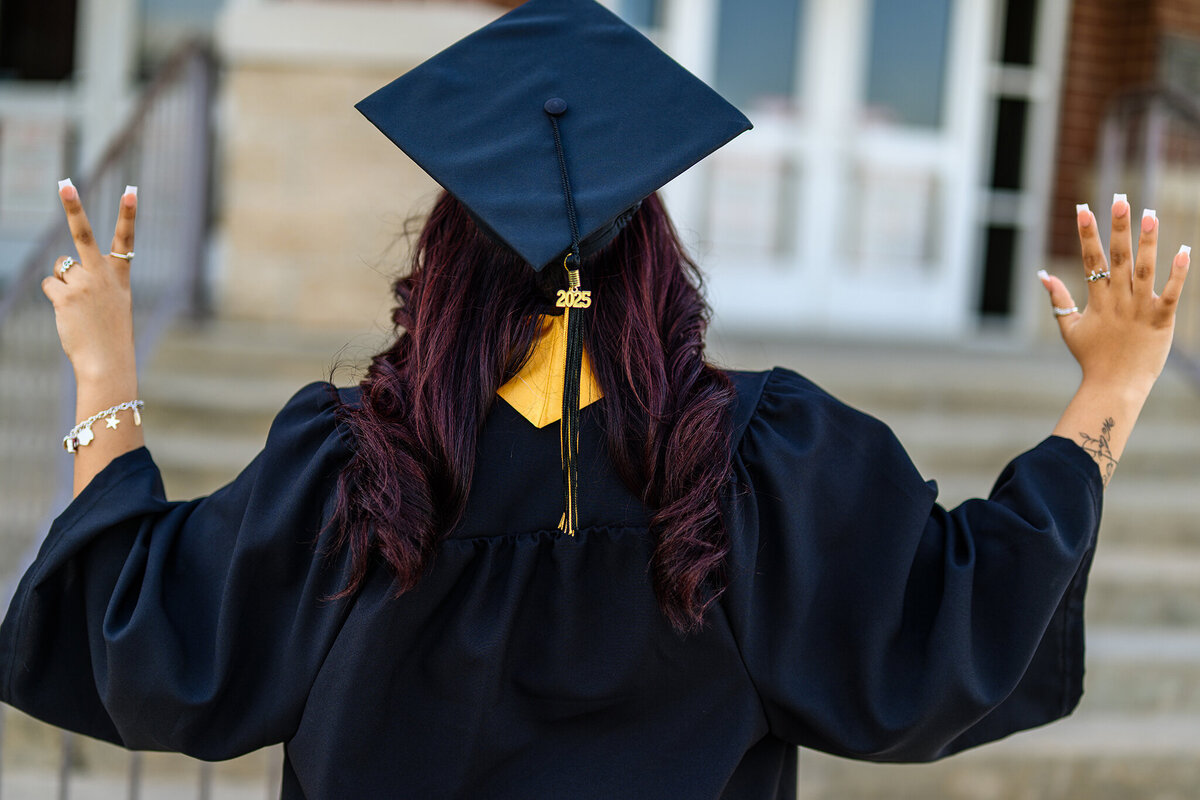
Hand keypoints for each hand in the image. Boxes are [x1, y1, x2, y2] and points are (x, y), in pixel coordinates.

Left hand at [41, 182, 138, 381]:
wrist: (108, 361)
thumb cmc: (111, 334)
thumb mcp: (113, 303)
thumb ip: (93, 281)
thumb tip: (60, 269)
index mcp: (120, 276)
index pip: (127, 240)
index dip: (129, 214)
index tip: (131, 190)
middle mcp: (102, 275)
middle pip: (83, 234)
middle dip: (73, 207)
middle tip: (65, 183)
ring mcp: (84, 284)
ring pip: (60, 268)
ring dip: (63, 283)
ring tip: (79, 307)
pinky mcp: (65, 296)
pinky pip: (50, 285)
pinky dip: (55, 298)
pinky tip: (70, 313)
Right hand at [1039, 196, 1188, 395]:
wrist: (1114, 387)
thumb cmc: (1092, 359)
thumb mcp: (1070, 328)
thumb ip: (1058, 300)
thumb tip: (1043, 275)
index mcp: (1097, 301)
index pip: (1091, 260)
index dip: (1087, 234)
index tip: (1083, 209)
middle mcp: (1118, 301)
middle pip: (1118, 258)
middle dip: (1118, 228)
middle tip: (1120, 200)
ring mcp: (1140, 310)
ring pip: (1144, 270)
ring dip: (1147, 242)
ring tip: (1150, 214)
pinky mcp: (1161, 321)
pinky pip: (1171, 294)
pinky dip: (1178, 274)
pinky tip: (1184, 251)